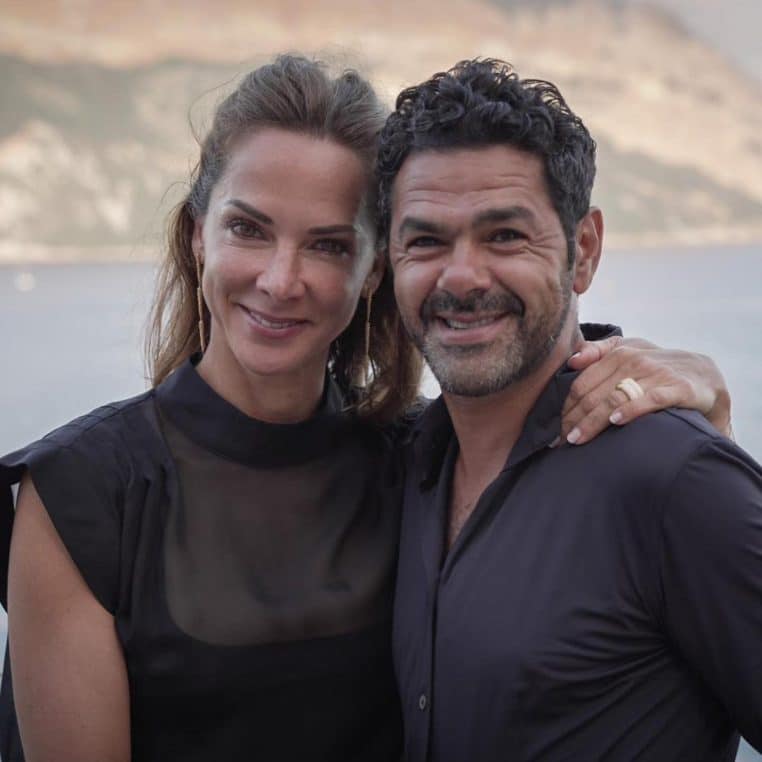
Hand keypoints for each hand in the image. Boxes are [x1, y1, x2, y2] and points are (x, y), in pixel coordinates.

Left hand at [561, 336, 731, 444]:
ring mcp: (656, 374)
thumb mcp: (631, 350)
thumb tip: (573, 359)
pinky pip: (650, 399)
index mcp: (619, 353)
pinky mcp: (678, 388)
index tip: (555, 429)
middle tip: (561, 441)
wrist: (706, 376)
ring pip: (614, 398)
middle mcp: (635, 361)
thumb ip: (600, 351)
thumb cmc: (658, 368)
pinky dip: (631, 409)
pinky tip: (615, 421)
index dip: (566, 407)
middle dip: (573, 419)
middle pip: (593, 394)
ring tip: (576, 440)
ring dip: (591, 421)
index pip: (581, 384)